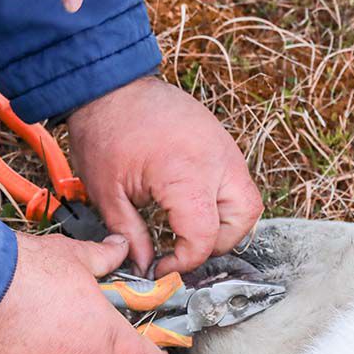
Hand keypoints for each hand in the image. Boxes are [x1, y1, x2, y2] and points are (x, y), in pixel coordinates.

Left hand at [67, 77, 263, 276]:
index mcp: (185, 174)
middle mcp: (216, 161)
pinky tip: (192, 203)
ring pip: (248, 202)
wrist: (110, 85)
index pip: (205, 236)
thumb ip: (131, 236)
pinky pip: (237, 181)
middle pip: (243, 220)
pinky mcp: (223, 143)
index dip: (185, 261)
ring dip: (226, 223)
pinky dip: (222, 200)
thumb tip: (144, 267)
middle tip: (184, 248)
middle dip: (217, 243)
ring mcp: (225, 149)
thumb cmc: (105, 132)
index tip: (163, 267)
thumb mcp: (108, 194)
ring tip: (191, 228)